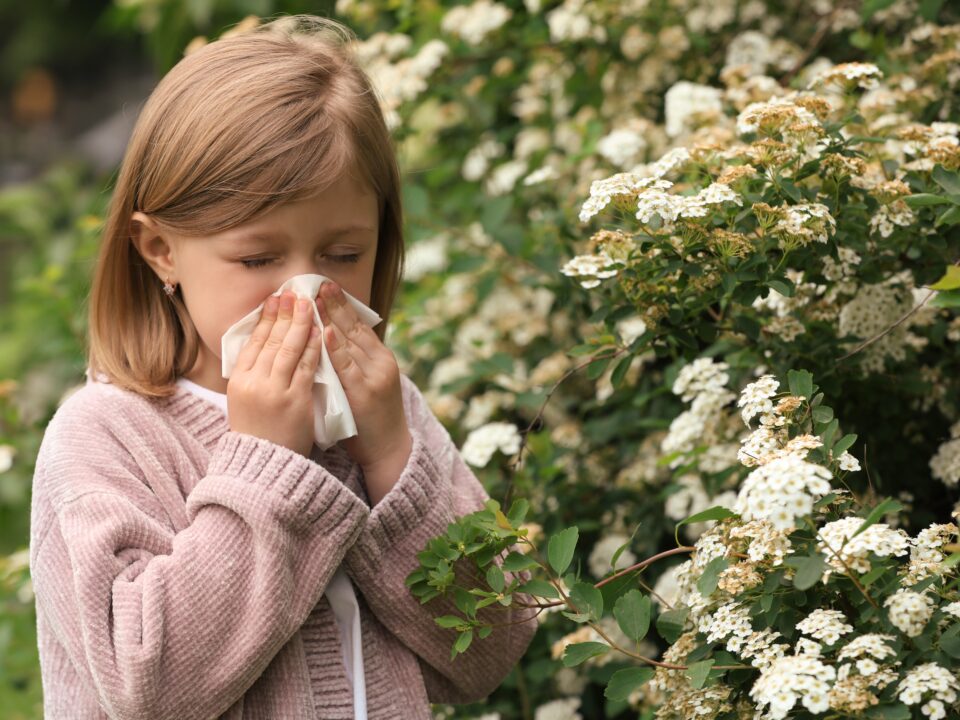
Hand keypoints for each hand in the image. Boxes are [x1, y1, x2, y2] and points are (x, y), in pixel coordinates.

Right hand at [225, 291, 322, 458]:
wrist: (266, 467)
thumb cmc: (258, 434)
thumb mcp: (245, 402)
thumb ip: (253, 375)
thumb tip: (261, 345)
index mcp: (238, 382)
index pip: (252, 342)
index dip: (264, 319)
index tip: (274, 300)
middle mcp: (253, 383)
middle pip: (270, 340)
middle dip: (283, 314)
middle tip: (293, 292)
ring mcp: (274, 391)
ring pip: (288, 349)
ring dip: (300, 323)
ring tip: (308, 303)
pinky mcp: (295, 400)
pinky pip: (307, 366)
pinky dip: (314, 346)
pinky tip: (320, 330)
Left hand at [316, 280, 411, 477]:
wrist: (390, 450)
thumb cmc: (371, 419)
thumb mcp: (367, 384)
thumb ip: (352, 363)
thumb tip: (326, 340)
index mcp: (380, 358)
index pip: (358, 325)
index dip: (342, 304)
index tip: (325, 285)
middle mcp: (380, 362)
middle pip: (354, 327)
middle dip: (335, 303)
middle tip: (317, 281)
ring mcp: (374, 377)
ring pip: (350, 341)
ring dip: (331, 317)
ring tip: (315, 297)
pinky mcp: (364, 393)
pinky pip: (346, 366)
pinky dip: (335, 348)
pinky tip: (324, 331)